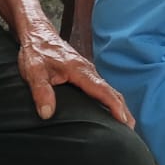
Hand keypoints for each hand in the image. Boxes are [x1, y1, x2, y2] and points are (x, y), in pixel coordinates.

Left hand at [17, 18, 134, 126]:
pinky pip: (101, 88)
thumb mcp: (34, 71)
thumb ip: (41, 91)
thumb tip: (47, 113)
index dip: (114, 106)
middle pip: (112, 92)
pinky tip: (108, 111)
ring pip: (108, 90)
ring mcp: (87, 72)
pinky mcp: (84, 73)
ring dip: (118, 106)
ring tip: (124, 126)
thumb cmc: (36, 50)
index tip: (124, 122)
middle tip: (130, 132)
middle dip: (123, 111)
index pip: (103, 90)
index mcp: (79, 70)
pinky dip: (110, 100)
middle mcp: (88, 70)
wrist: (37, 33)